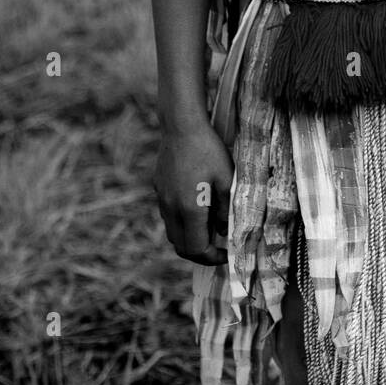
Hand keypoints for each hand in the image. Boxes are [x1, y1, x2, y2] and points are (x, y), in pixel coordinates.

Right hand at [154, 123, 233, 264]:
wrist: (182, 126)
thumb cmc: (208, 151)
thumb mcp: (227, 180)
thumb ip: (225, 210)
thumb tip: (223, 232)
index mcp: (189, 209)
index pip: (196, 248)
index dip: (212, 257)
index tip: (225, 254)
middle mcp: (171, 208)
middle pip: (180, 246)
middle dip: (199, 254)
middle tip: (217, 248)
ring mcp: (162, 199)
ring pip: (172, 232)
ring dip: (189, 239)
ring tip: (208, 230)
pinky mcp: (158, 188)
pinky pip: (168, 215)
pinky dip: (181, 223)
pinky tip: (196, 209)